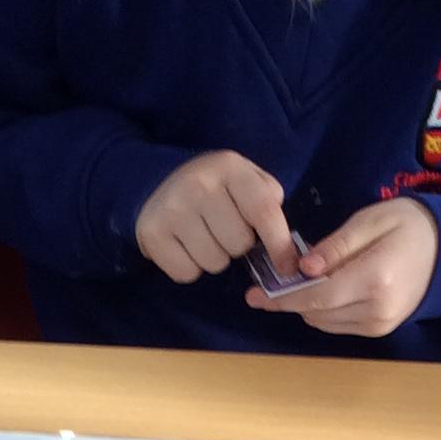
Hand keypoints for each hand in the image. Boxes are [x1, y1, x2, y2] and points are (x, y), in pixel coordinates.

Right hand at [136, 151, 295, 284]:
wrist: (156, 181)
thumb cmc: (214, 187)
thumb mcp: (245, 178)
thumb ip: (268, 199)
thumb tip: (285, 243)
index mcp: (229, 167)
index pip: (264, 211)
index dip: (280, 245)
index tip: (288, 267)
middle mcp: (199, 184)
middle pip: (239, 244)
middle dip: (238, 245)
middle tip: (224, 229)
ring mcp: (173, 208)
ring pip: (215, 262)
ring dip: (215, 258)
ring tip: (203, 236)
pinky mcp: (153, 232)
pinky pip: (187, 273)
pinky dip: (190, 267)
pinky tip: (184, 246)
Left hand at [244, 199, 437, 338]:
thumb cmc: (407, 225)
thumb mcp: (369, 221)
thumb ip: (334, 247)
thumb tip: (302, 269)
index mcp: (375, 279)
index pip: (316, 297)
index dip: (282, 298)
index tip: (254, 295)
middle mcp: (377, 310)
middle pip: (316, 313)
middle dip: (291, 299)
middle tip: (273, 281)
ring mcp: (380, 324)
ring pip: (324, 322)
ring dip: (306, 305)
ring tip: (302, 281)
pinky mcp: (380, 329)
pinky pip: (338, 324)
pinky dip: (323, 310)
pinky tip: (323, 289)